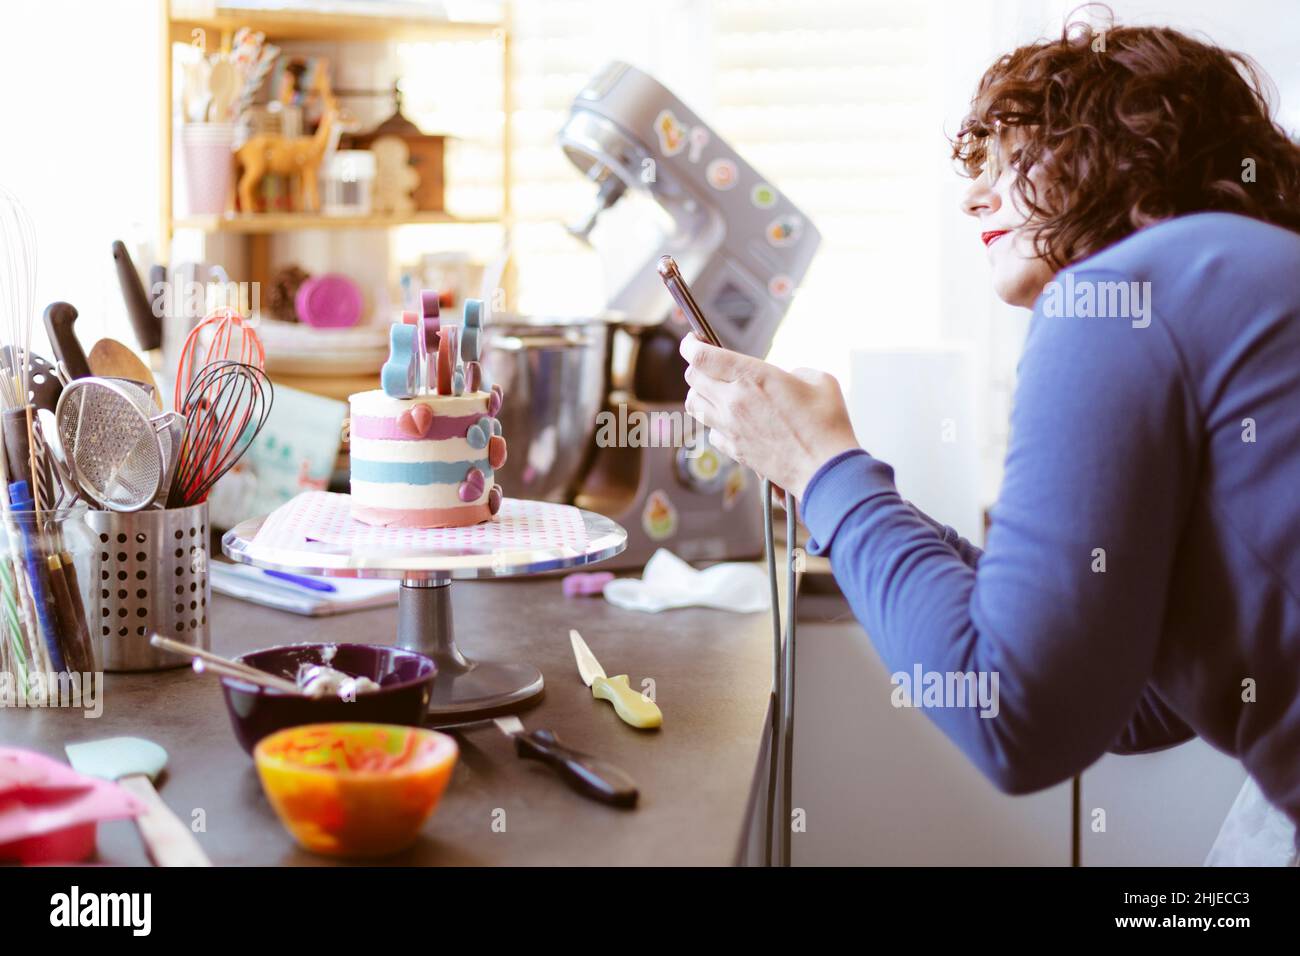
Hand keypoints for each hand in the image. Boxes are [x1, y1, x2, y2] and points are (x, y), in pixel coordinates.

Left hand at [679, 333, 859, 499]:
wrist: (825, 468)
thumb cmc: (826, 424)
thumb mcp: (818, 380)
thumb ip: (795, 371)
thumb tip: (787, 377)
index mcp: (751, 377)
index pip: (701, 357)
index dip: (691, 345)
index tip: (693, 341)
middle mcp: (733, 401)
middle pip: (692, 378)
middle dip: (697, 367)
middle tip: (710, 365)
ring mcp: (730, 428)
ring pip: (694, 405)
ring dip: (700, 394)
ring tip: (715, 391)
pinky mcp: (734, 450)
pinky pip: (710, 432)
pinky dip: (715, 423)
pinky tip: (732, 421)